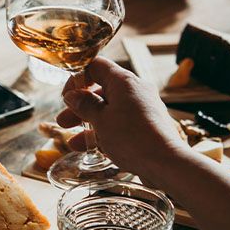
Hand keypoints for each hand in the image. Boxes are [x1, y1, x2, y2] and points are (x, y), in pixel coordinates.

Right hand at [56, 58, 187, 179]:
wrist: (166, 163)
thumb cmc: (132, 138)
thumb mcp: (101, 120)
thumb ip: (85, 105)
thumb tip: (72, 95)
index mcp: (124, 82)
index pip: (96, 66)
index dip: (78, 78)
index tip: (66, 96)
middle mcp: (135, 91)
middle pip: (101, 91)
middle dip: (80, 107)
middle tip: (63, 121)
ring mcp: (142, 109)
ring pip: (110, 111)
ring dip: (89, 124)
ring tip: (74, 142)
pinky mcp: (147, 126)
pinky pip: (121, 124)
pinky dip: (105, 133)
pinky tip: (91, 149)